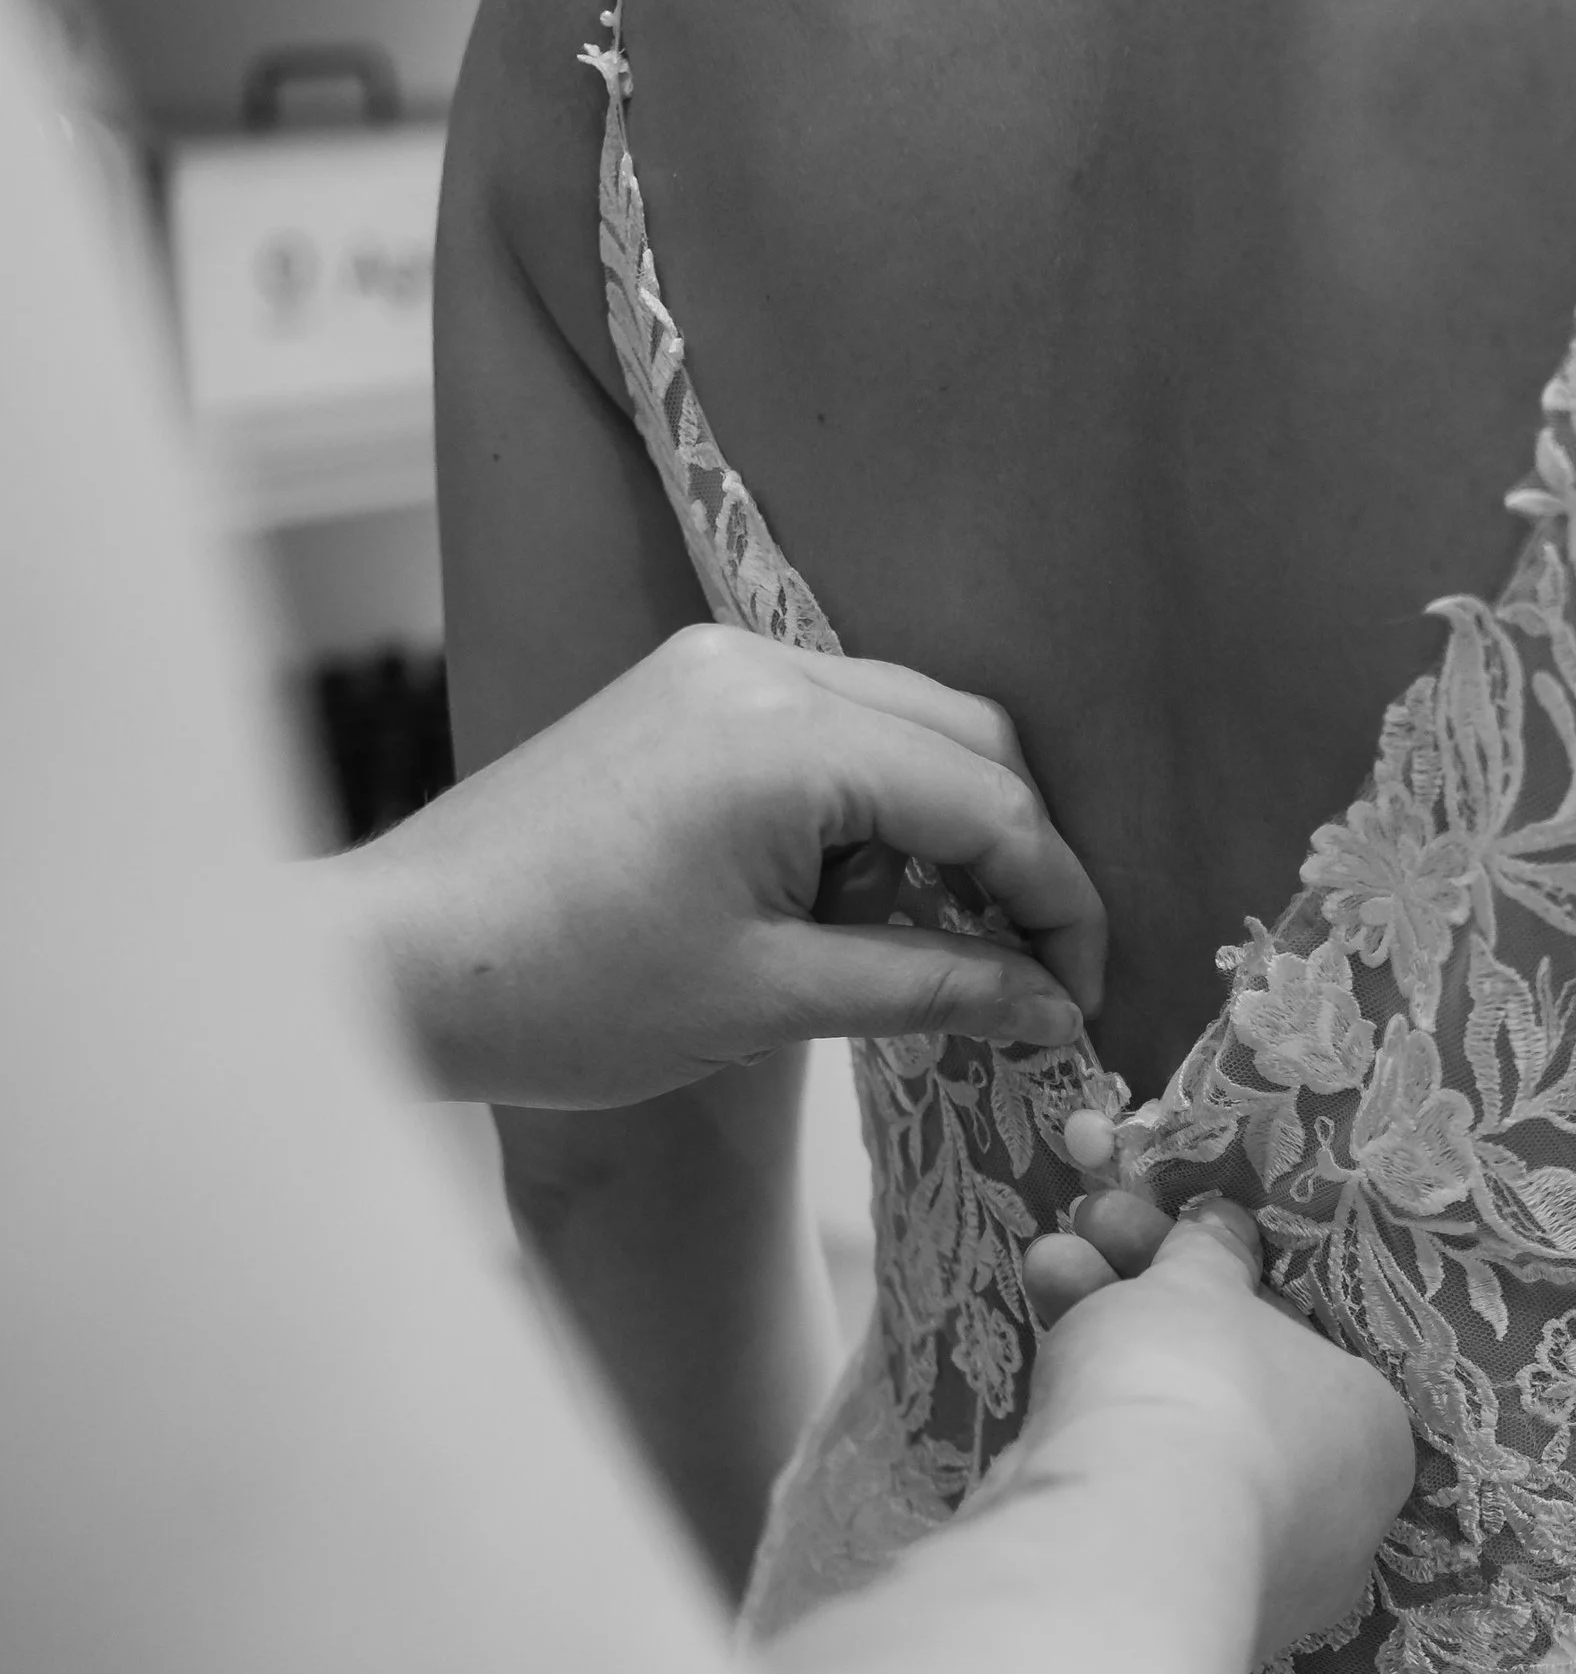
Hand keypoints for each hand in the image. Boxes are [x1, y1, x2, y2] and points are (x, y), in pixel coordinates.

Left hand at [337, 627, 1106, 1106]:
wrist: (394, 961)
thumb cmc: (566, 993)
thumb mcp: (769, 1001)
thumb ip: (930, 986)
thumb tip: (1049, 1006)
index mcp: (788, 737)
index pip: (988, 802)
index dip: (1058, 902)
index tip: (1083, 994)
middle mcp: (762, 668)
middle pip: (966, 739)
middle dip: (1016, 856)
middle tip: (1031, 973)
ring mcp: (718, 667)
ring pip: (905, 726)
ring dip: (943, 831)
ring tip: (925, 949)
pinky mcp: (685, 690)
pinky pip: (831, 727)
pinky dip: (870, 808)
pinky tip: (852, 900)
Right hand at [1021, 1201, 1413, 1663]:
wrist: (1117, 1542)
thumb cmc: (1199, 1390)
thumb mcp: (1200, 1287)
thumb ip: (1210, 1253)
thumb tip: (1224, 1227)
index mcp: (1373, 1434)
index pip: (1300, 1342)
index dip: (1223, 1276)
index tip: (1166, 1234)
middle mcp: (1327, 1517)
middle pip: (1225, 1381)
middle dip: (1146, 1295)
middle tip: (1091, 1227)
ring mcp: (1242, 1573)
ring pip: (1170, 1435)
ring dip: (1103, 1336)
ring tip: (1046, 1262)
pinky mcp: (1160, 1606)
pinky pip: (1132, 1495)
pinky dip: (1088, 1427)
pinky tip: (1036, 1364)